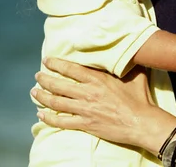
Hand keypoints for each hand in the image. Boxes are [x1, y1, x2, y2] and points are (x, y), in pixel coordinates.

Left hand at [31, 58, 160, 147]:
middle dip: (44, 79)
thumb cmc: (140, 98)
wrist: (141, 122)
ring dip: (42, 97)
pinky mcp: (85, 124)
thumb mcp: (135, 75)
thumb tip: (131, 51)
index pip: (71, 69)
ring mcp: (85, 110)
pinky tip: (41, 115)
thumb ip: (127, 63)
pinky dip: (49, 118)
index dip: (56, 64)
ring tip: (34, 92)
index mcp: (98, 79)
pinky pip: (61, 121)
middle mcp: (88, 93)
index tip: (47, 60)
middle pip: (58, 85)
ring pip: (56, 102)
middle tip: (37, 76)